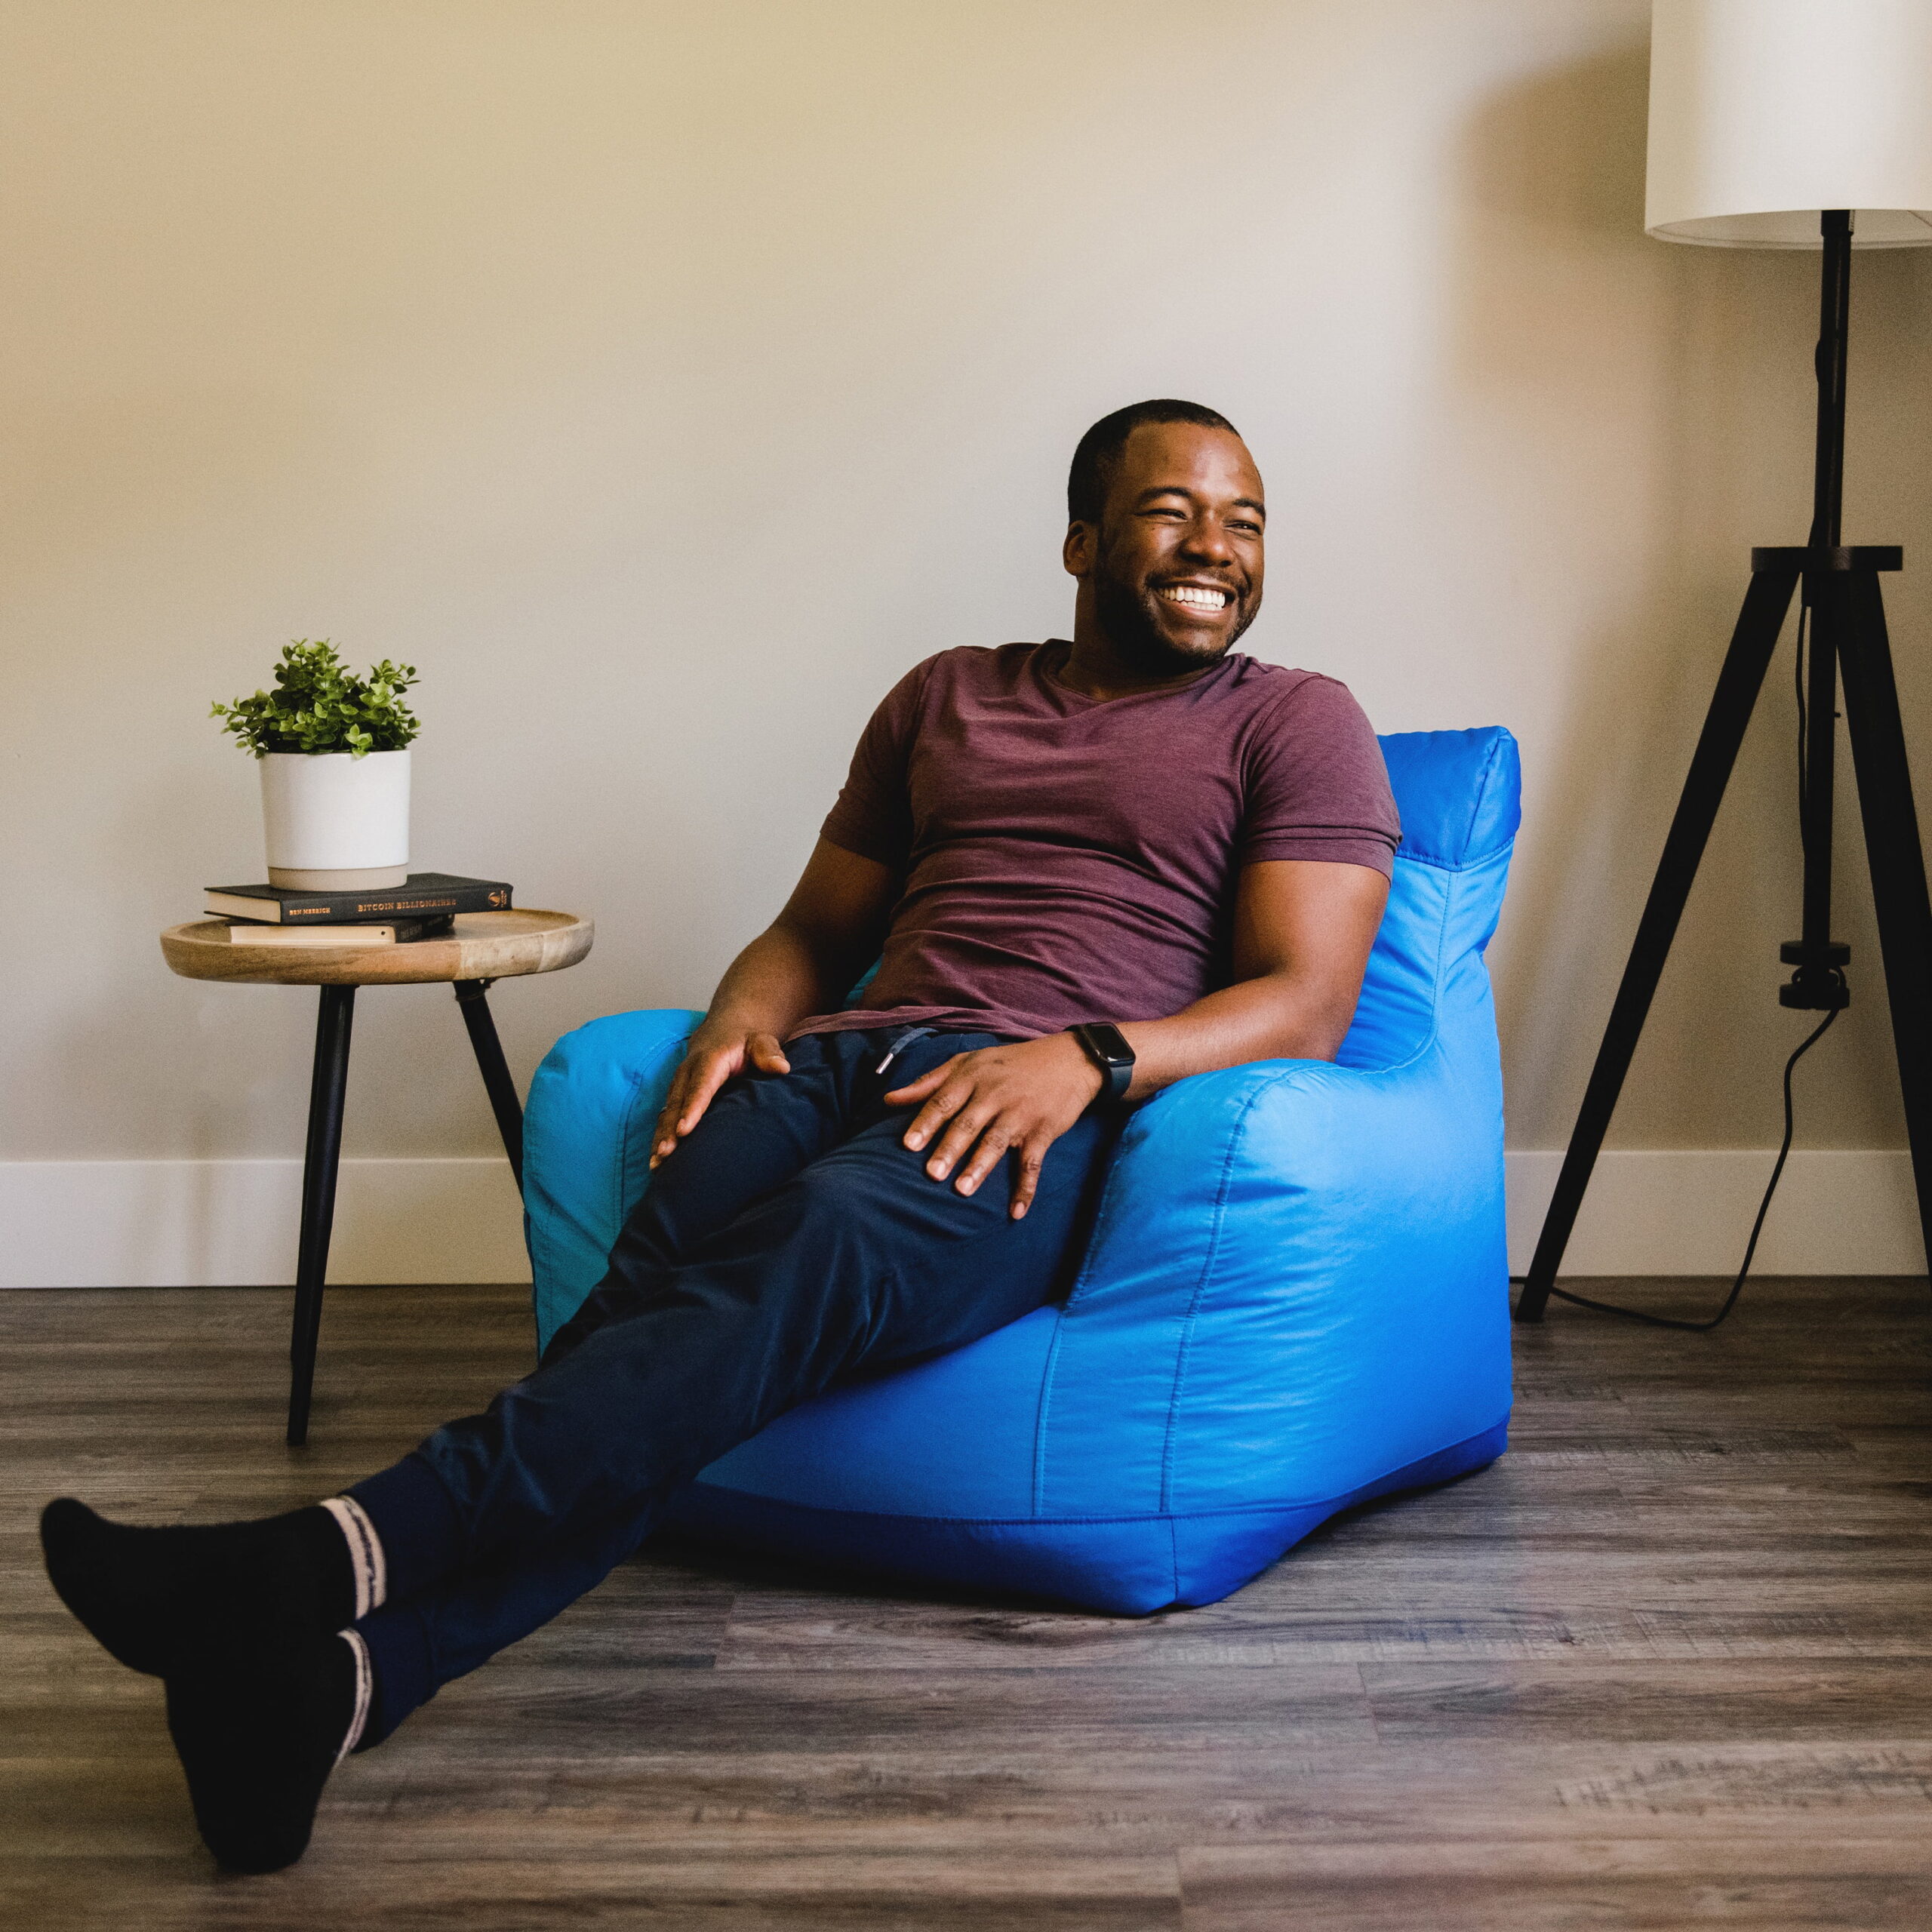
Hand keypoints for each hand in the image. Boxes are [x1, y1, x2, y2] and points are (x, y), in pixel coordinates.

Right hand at [651, 1024, 790, 1167]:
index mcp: (709, 1060)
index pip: (700, 1086)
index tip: (684, 1130)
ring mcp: (679, 1085)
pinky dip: (660, 1137)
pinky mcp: (676, 1096)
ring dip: (661, 1137)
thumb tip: (781, 1067)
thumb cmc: (746, 1042)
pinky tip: (657, 1161)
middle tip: (666, 1153)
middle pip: (677, 1103)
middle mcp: (688, 1073)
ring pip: (667, 1112)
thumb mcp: (761, 1041)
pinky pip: (665, 1118)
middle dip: (669, 1129)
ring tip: (658, 1163)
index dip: (692, 1108)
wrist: (724, 1032)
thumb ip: (768, 1053)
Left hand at [885, 1033, 1105, 1218]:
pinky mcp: (1043, 1131)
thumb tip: (888, 1100)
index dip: (926, 1123)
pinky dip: (1026, 1188)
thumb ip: (928, 1083)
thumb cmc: (1010, 1063)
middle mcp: (994, 1095)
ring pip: (996, 1143)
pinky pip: (1033, 1163)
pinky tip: (1016, 1211)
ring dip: (980, 1167)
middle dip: (950, 1149)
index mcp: (972, 1077)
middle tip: (932, 1174)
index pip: (944, 1101)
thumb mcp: (968, 1063)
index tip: (908, 1145)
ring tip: (963, 1190)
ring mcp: (1020, 1114)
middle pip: (967, 1124)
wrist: (1069, 1060)